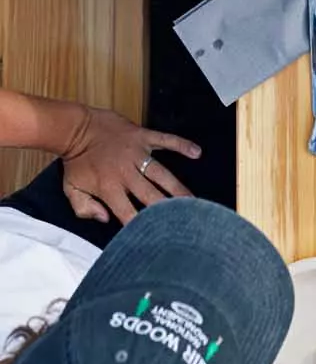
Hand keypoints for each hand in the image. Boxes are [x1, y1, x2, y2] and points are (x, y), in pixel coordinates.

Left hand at [60, 106, 199, 225]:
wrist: (76, 128)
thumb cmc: (75, 161)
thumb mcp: (71, 189)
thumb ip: (85, 208)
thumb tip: (105, 219)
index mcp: (109, 188)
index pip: (128, 213)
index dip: (142, 226)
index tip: (156, 235)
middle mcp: (125, 172)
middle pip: (151, 195)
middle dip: (168, 209)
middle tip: (184, 220)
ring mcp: (136, 153)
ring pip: (162, 173)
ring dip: (177, 187)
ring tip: (192, 199)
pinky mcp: (143, 136)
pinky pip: (166, 140)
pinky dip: (182, 145)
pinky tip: (196, 152)